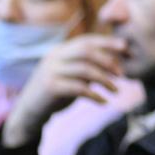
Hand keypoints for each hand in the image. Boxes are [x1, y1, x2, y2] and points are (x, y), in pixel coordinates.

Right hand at [3, 34, 128, 147]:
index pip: (86, 41)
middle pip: (87, 51)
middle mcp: (54, 57)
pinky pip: (79, 88)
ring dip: (105, 80)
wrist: (29, 113)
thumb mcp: (71, 76)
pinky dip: (95, 95)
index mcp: (60, 51)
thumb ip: (87, 68)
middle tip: (122, 75)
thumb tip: (115, 64)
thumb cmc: (55, 94)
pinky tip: (103, 102)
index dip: (107, 42)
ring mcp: (51, 71)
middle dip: (108, 61)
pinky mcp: (50, 87)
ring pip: (85, 70)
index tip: (126, 47)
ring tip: (116, 91)